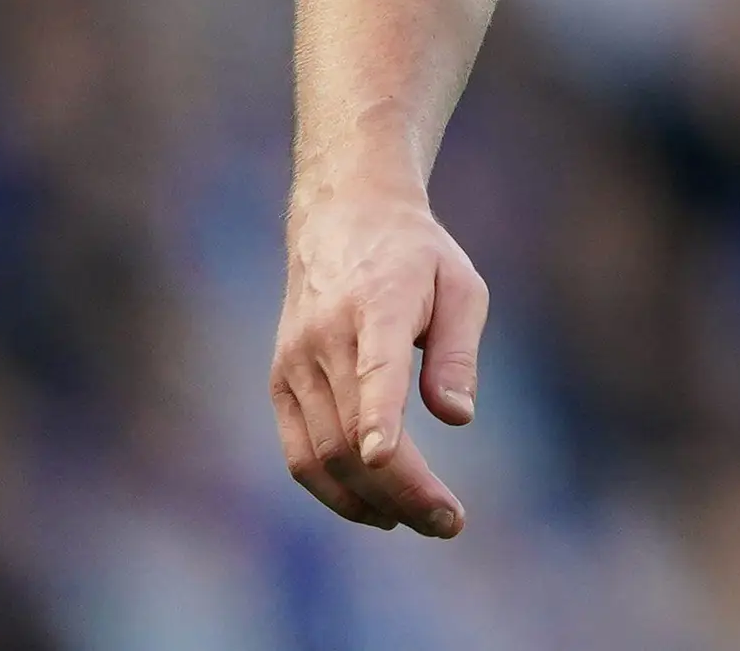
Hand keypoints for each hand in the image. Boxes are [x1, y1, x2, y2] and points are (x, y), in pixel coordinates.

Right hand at [271, 179, 488, 536]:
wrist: (343, 217)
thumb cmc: (416, 256)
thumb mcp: (460, 284)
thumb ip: (457, 350)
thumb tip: (457, 417)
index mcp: (376, 304)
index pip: (372, 368)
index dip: (376, 417)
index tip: (384, 458)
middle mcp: (324, 337)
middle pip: (351, 433)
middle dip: (402, 489)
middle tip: (450, 523)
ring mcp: (294, 364)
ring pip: (322, 454)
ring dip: (371, 501)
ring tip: (422, 522)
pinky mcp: (279, 382)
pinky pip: (300, 454)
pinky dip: (334, 491)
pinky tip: (378, 509)